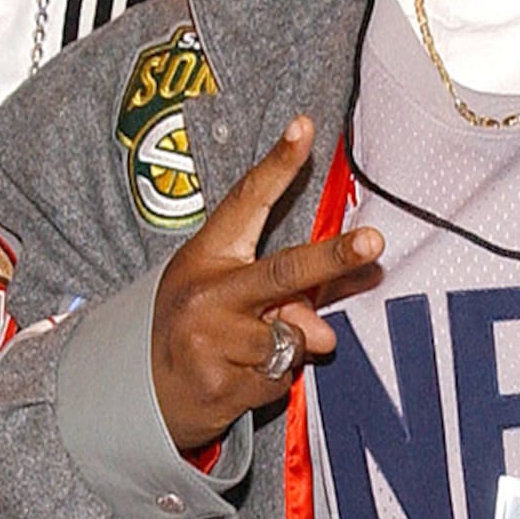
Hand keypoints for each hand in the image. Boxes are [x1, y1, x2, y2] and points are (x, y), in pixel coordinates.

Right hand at [151, 116, 381, 450]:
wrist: (145, 390)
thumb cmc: (200, 327)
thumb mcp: (232, 296)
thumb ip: (288, 296)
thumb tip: (326, 335)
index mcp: (209, 255)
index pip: (247, 201)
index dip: (278, 164)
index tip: (304, 128)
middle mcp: (208, 293)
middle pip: (284, 270)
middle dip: (334, 257)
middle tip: (374, 243)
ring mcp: (212, 339)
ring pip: (294, 338)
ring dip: (288, 348)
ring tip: (248, 351)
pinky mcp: (222, 383)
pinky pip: (282, 376)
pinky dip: (273, 379)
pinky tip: (241, 376)